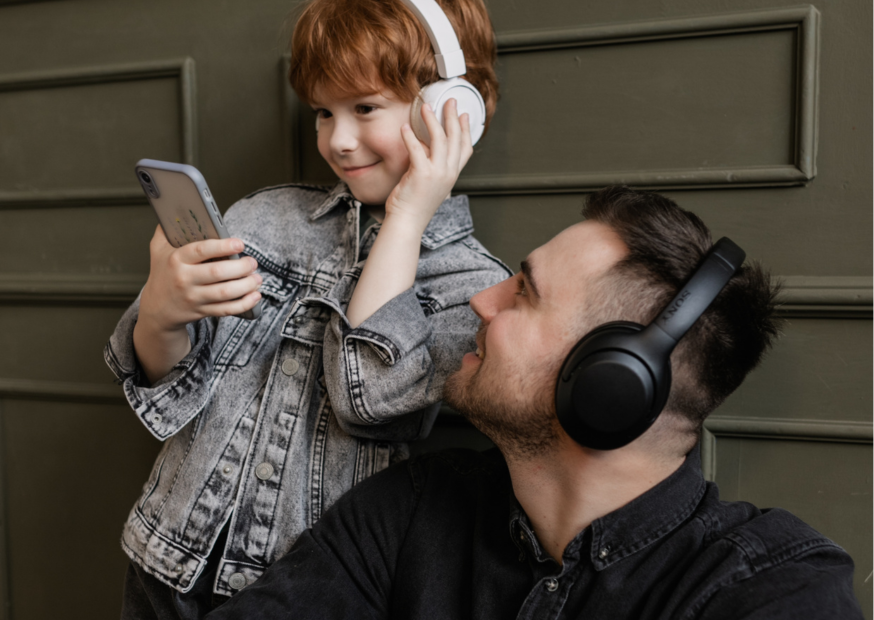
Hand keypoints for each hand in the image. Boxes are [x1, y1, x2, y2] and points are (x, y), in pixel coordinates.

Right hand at [138, 225, 262, 334]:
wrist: (157, 309)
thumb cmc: (162, 274)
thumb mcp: (158, 249)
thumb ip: (166, 229)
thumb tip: (174, 206)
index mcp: (176, 260)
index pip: (201, 250)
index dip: (223, 246)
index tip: (239, 243)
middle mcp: (185, 279)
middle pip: (218, 273)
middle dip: (241, 267)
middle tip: (252, 262)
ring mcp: (194, 297)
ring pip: (225, 293)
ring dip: (246, 285)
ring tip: (257, 278)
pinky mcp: (202, 311)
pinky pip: (226, 309)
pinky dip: (244, 304)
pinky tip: (255, 295)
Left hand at [384, 98, 472, 233]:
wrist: (408, 222)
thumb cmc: (414, 205)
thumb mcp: (431, 183)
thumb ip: (433, 166)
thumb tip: (427, 147)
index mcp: (452, 175)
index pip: (466, 148)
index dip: (466, 129)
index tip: (463, 115)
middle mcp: (448, 173)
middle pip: (455, 138)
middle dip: (452, 116)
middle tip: (449, 101)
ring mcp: (436, 174)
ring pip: (439, 140)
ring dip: (432, 120)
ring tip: (425, 107)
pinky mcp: (421, 175)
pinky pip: (416, 149)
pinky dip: (410, 136)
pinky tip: (405, 127)